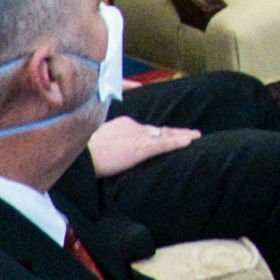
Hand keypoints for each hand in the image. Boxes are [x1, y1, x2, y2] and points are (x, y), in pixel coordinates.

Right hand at [85, 116, 200, 175]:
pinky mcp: (142, 148)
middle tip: (190, 133)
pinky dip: (179, 142)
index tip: (167, 133)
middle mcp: (134, 127)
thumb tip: (113, 151)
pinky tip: (190, 141)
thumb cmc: (85, 152)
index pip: (145, 128)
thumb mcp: (99, 143)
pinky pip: (165, 144)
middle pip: (159, 130)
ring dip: (182, 135)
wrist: (83, 154)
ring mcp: (139, 137)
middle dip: (175, 131)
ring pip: (166, 135)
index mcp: (123, 125)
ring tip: (196, 135)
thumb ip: (111, 143)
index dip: (159, 132)